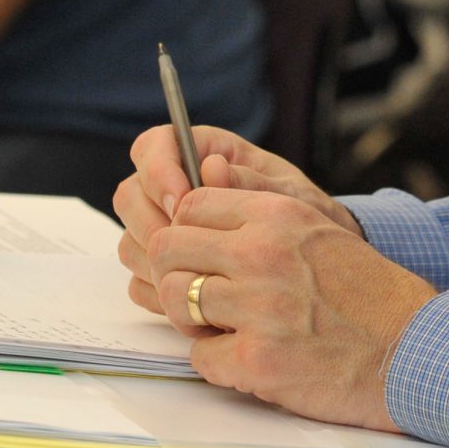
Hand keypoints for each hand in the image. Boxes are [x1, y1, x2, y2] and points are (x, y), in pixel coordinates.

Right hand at [114, 125, 357, 312]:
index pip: (154, 146)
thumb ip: (251, 183)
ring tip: (198, 278)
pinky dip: (160, 292)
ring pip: (130, 241)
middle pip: (130, 195)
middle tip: (185, 248)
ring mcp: (164, 231)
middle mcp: (174, 189)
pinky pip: (139, 281)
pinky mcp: (164, 270)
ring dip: (155, 262)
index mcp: (202, 154)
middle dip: (151, 224)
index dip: (158, 171)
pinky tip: (195, 301)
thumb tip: (213, 167)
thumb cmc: (308, 222)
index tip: (181, 200)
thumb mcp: (290, 199)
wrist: (318, 271)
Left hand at [148, 187, 433, 431]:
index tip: (201, 252)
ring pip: (174, 301)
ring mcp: (258, 309)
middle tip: (202, 293)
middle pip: (167, 249)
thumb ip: (257, 209)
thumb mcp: (318, 228)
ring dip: (192, 319)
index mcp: (277, 216)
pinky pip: (198, 357)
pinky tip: (249, 356)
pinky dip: (217, 361)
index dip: (188, 230)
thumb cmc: (366, 293)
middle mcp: (262, 255)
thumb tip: (200, 180)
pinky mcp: (256, 360)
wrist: (410, 350)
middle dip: (176, 272)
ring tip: (225, 326)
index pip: (190, 204)